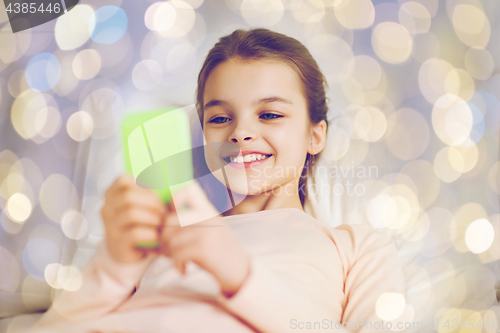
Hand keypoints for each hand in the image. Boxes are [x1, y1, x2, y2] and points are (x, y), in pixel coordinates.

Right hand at [101, 174, 166, 262]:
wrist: (132, 252)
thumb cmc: (144, 222)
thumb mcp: (146, 205)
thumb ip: (156, 194)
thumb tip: (177, 190)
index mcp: (113, 194)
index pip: (122, 180)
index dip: (144, 186)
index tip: (157, 195)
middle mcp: (107, 208)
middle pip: (128, 197)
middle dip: (152, 203)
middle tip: (164, 212)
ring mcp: (110, 226)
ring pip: (131, 214)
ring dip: (153, 218)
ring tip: (162, 224)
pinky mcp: (117, 243)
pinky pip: (134, 234)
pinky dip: (151, 234)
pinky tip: (157, 237)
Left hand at [160, 181, 250, 296]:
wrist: (239, 270)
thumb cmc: (218, 251)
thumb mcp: (208, 228)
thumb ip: (190, 220)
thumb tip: (161, 222)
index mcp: (206, 209)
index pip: (185, 191)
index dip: (172, 202)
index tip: (171, 222)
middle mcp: (207, 216)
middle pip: (168, 221)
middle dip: (163, 238)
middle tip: (168, 251)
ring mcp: (206, 231)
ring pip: (171, 239)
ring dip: (169, 254)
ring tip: (176, 261)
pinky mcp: (204, 248)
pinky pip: (178, 254)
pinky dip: (177, 264)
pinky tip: (183, 269)